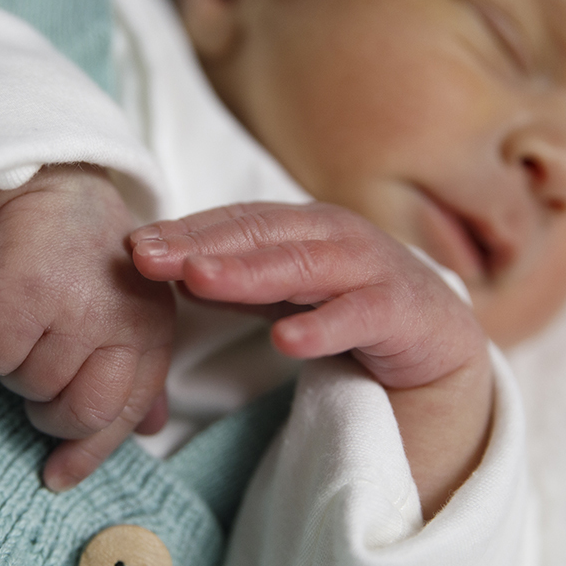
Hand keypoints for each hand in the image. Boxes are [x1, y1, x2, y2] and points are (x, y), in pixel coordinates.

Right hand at [0, 166, 174, 490]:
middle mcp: (127, 319)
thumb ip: (137, 368)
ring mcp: (79, 305)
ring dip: (13, 367)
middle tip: (30, 380)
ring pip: (30, 385)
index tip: (56, 477)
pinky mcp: (30, 290)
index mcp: (154, 327)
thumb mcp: (125, 306)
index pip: (126, 413)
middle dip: (46, 412)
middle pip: (79, 413)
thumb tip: (151, 429)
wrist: (42, 182)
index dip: (90, 454)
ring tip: (19, 322)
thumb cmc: (80, 255)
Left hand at [130, 202, 492, 517]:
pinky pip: (358, 316)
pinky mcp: (401, 310)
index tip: (132, 249)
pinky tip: (286, 342)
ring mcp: (368, 268)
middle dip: (200, 245)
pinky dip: (323, 326)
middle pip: (258, 237)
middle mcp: (331, 236)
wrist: (433, 337)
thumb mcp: (280, 292)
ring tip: (199, 280)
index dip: (182, 232)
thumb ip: (229, 279)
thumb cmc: (345, 303)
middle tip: (148, 258)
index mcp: (297, 226)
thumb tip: (158, 268)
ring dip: (249, 273)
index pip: (231, 224)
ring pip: (302, 267)